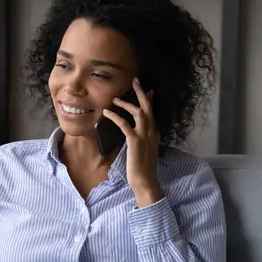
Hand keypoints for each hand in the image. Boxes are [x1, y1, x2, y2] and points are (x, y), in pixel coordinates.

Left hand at [102, 78, 163, 206]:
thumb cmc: (143, 168)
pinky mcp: (135, 141)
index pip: (153, 112)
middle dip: (141, 93)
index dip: (149, 100)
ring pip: (138, 112)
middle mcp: (152, 132)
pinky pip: (124, 124)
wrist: (145, 181)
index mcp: (154, 134)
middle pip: (148, 107)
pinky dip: (115, 117)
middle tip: (135, 80)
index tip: (148, 90)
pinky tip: (106, 113)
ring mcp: (144, 136)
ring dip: (126, 103)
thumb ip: (142, 140)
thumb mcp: (145, 150)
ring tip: (114, 99)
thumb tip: (135, 133)